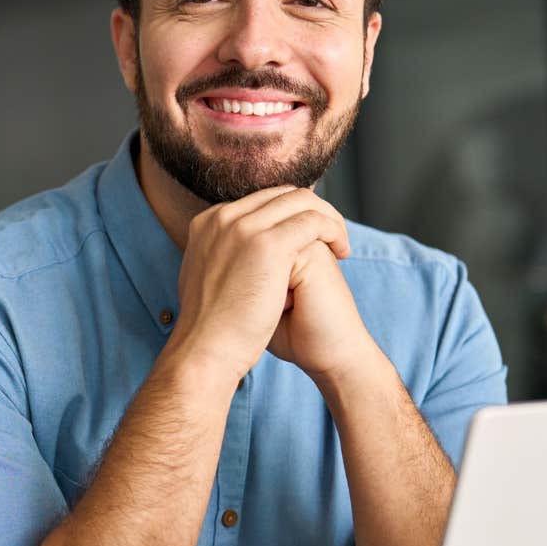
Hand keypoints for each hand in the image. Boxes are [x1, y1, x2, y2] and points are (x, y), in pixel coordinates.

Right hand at [167, 186, 374, 383]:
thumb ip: (220, 258)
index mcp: (207, 223)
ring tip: (340, 245)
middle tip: (330, 238)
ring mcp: (243, 227)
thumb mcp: (204, 279)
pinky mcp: (268, 244)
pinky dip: (334, 230)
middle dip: (311, 211)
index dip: (289, 216)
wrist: (206, 350)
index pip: (260, 201)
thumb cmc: (211, 328)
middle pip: (281, 194)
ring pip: (301, 201)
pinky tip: (341, 252)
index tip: (307, 238)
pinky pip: (314, 220)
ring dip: (328, 219)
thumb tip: (233, 258)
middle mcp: (223, 217)